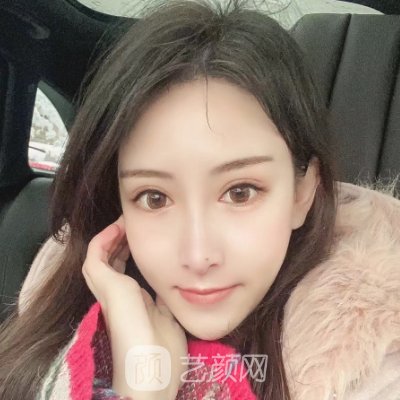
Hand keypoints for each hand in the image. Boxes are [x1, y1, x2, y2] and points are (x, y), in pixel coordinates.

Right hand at [82, 216, 187, 399]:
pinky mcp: (107, 287)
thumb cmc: (163, 353)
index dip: (128, 251)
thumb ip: (166, 302)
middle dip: (120, 241)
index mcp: (131, 302)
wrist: (153, 373)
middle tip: (132, 227)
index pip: (123, 270)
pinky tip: (118, 228)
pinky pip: (95, 256)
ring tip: (125, 224)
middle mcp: (116, 295)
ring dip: (111, 237)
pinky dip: (104, 239)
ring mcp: (108, 291)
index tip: (142, 238)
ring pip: (100, 256)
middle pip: (111, 260)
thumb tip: (172, 288)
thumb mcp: (169, 319)